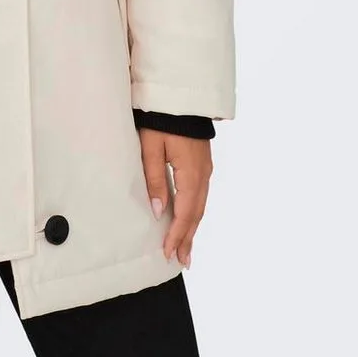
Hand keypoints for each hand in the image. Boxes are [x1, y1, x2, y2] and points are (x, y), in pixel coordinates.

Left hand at [138, 128, 212, 266]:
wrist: (180, 96)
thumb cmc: (161, 119)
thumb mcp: (151, 148)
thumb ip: (154, 179)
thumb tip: (159, 211)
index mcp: (191, 174)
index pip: (185, 213)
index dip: (176, 235)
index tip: (167, 253)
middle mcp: (203, 175)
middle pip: (196, 214)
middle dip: (187, 238)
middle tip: (181, 260)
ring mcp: (205, 169)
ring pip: (200, 206)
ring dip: (192, 228)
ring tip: (186, 248)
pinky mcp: (202, 164)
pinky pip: (201, 195)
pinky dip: (195, 212)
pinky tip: (190, 220)